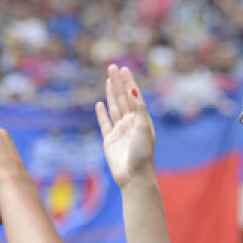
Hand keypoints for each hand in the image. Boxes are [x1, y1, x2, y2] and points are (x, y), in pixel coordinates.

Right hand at [96, 65, 155, 187]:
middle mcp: (131, 123)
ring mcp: (120, 131)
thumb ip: (138, 109)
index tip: (124, 68)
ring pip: (114, 107)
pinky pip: (105, 123)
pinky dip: (102, 113)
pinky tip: (100, 104)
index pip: (134, 96)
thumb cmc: (142, 153)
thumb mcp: (143, 128)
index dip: (128, 82)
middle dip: (118, 82)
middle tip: (112, 66)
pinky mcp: (110, 141)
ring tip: (108, 80)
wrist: (134, 175)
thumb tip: (133, 90)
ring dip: (111, 93)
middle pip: (123, 98)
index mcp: (142, 120)